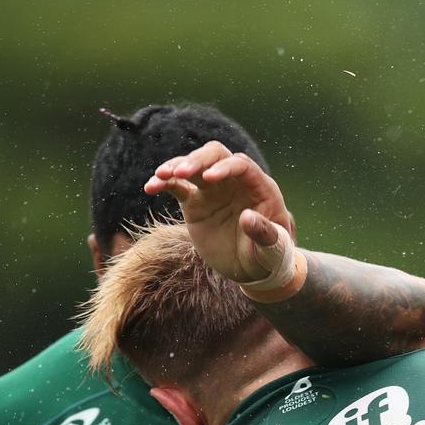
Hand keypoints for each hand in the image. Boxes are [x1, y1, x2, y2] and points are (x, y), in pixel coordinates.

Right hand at [144, 141, 296, 283]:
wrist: (252, 269)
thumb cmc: (270, 256)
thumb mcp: (273, 249)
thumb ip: (264, 233)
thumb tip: (247, 217)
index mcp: (260, 187)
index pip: (241, 165)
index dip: (225, 168)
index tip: (208, 178)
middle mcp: (236, 182)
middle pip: (215, 155)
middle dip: (198, 160)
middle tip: (181, 173)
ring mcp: (213, 190)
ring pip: (193, 166)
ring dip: (176, 166)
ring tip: (161, 176)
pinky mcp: (195, 202)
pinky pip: (177, 186)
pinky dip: (163, 183)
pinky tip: (151, 187)